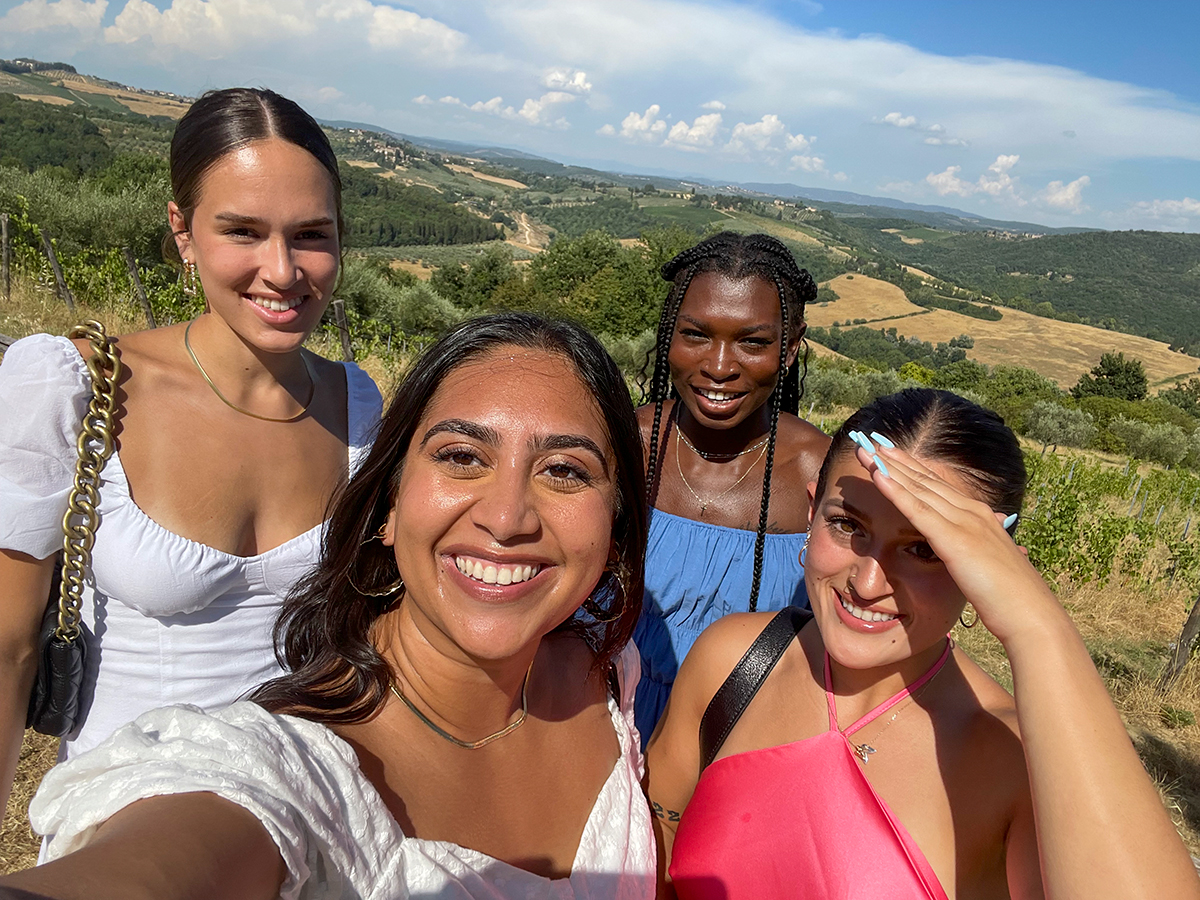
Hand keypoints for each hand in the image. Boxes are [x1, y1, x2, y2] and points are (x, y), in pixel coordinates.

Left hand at [854, 442, 1063, 646]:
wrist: (1031, 614)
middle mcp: (972, 512)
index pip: (938, 485)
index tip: (891, 453)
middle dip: (896, 460)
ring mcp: (964, 523)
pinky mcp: (955, 539)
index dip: (913, 468)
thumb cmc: (1010, 597)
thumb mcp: (988, 565)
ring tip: (866, 450)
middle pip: (925, 480)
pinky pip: (918, 510)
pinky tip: (878, 476)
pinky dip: (896, 491)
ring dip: (889, 468)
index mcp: (979, 516)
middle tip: (871, 441)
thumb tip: (969, 549)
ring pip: (918, 488)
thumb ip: (976, 551)